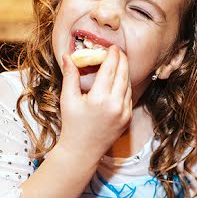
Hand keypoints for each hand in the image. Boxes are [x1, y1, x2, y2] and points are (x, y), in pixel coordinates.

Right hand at [57, 46, 131, 163]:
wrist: (82, 151)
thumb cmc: (72, 125)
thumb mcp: (68, 99)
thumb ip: (70, 76)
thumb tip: (67, 55)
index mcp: (100, 98)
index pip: (110, 69)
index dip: (112, 55)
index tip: (111, 46)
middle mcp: (115, 105)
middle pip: (123, 74)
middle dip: (121, 59)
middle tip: (117, 50)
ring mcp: (124, 112)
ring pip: (128, 84)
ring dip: (124, 71)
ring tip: (119, 62)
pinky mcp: (128, 118)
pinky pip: (129, 96)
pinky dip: (125, 85)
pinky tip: (119, 79)